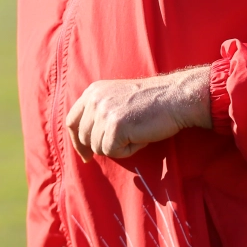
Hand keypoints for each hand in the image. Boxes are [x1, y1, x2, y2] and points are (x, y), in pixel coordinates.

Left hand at [65, 66, 211, 160]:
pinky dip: (128, 150)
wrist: (174, 97)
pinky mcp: (115, 126)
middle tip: (123, 142)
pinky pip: (113, 152)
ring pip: (99, 148)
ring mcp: (104, 112)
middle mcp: (95, 99)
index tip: (85, 155)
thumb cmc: (151, 102)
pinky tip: (141, 137)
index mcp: (93, 91)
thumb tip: (84, 145)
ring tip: (136, 132)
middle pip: (84, 138)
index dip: (76, 141)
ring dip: (119, 147)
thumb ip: (99, 112)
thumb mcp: (117, 98)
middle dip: (101, 146)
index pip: (71, 121)